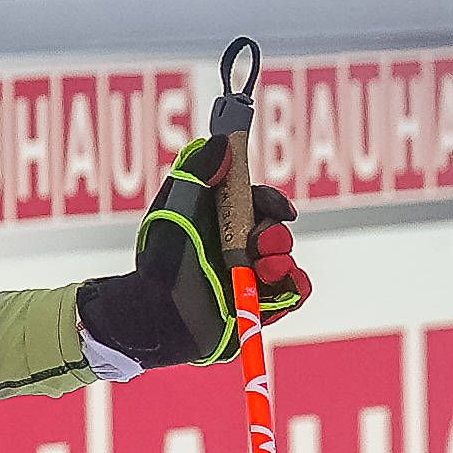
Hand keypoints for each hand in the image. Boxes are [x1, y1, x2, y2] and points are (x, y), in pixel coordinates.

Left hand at [77, 136, 307, 368]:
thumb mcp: (175, 208)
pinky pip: (294, 293)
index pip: (259, 203)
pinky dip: (295, 287)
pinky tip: (278, 284)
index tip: (279, 208)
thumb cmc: (160, 259)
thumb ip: (197, 172)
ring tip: (261, 269)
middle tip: (259, 244)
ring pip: (288, 261)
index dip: (272, 202)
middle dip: (275, 234)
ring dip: (282, 261)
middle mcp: (237, 247)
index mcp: (220, 221)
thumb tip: (222, 141)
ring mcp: (250, 277)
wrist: (157, 311)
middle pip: (278, 230)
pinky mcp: (260, 305)